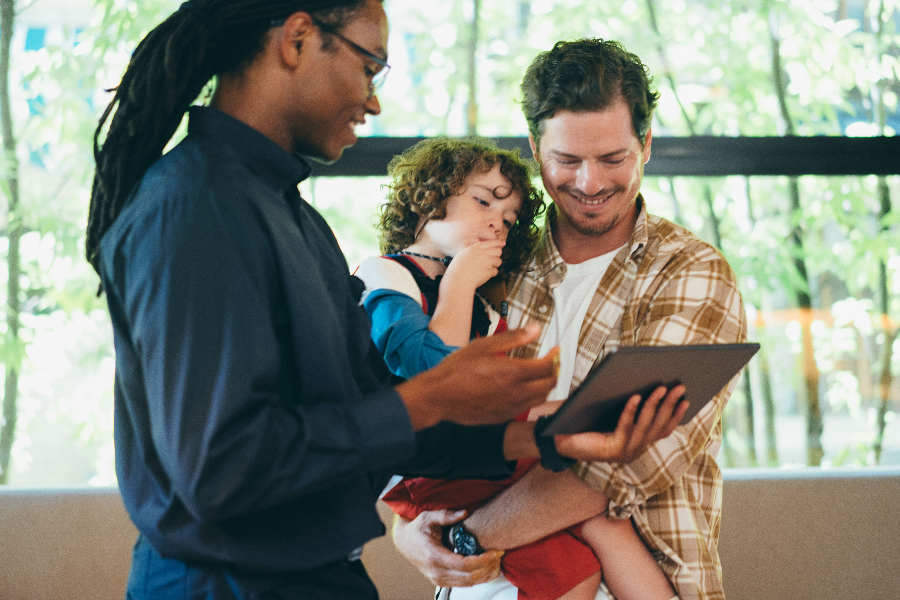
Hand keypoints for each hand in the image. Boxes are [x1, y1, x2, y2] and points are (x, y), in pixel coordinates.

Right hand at [392, 510, 502, 587]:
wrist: (405, 543)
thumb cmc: (418, 529)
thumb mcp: (428, 517)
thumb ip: (446, 515)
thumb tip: (465, 513)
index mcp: (434, 556)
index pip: (464, 564)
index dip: (484, 560)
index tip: (496, 551)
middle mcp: (436, 572)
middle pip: (470, 577)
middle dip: (488, 567)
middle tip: (500, 554)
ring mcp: (439, 579)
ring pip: (469, 584)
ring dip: (486, 574)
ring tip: (496, 560)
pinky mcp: (442, 582)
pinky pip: (465, 585)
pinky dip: (479, 578)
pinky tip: (488, 567)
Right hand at [398, 324, 558, 428]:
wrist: (439, 396)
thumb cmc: (456, 371)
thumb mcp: (484, 346)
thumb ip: (513, 338)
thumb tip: (534, 329)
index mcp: (513, 373)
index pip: (547, 366)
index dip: (555, 356)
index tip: (555, 350)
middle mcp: (516, 393)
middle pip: (549, 384)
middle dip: (555, 371)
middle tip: (552, 362)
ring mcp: (511, 407)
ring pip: (541, 398)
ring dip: (545, 386)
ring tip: (541, 375)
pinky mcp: (503, 416)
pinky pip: (527, 408)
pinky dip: (532, 397)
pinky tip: (524, 389)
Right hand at [442, 240, 504, 291]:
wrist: (458, 280)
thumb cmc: (458, 269)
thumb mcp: (463, 255)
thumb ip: (474, 251)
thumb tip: (482, 251)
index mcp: (476, 248)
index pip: (491, 243)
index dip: (498, 243)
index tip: (503, 243)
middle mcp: (483, 253)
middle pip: (498, 251)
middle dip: (497, 255)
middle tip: (492, 260)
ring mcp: (487, 262)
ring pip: (499, 261)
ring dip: (494, 265)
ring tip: (485, 269)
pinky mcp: (489, 271)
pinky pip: (496, 271)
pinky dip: (492, 274)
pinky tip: (484, 275)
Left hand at [555, 384, 687, 463]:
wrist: (559, 439)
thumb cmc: (584, 422)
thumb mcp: (610, 411)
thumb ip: (628, 402)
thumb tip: (642, 378)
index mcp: (637, 441)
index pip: (663, 429)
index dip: (676, 415)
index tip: (686, 398)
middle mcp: (634, 449)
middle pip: (658, 426)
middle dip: (671, 405)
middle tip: (680, 387)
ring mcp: (625, 452)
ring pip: (646, 426)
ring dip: (655, 406)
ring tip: (662, 388)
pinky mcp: (613, 451)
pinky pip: (626, 428)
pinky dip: (631, 412)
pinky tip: (634, 396)